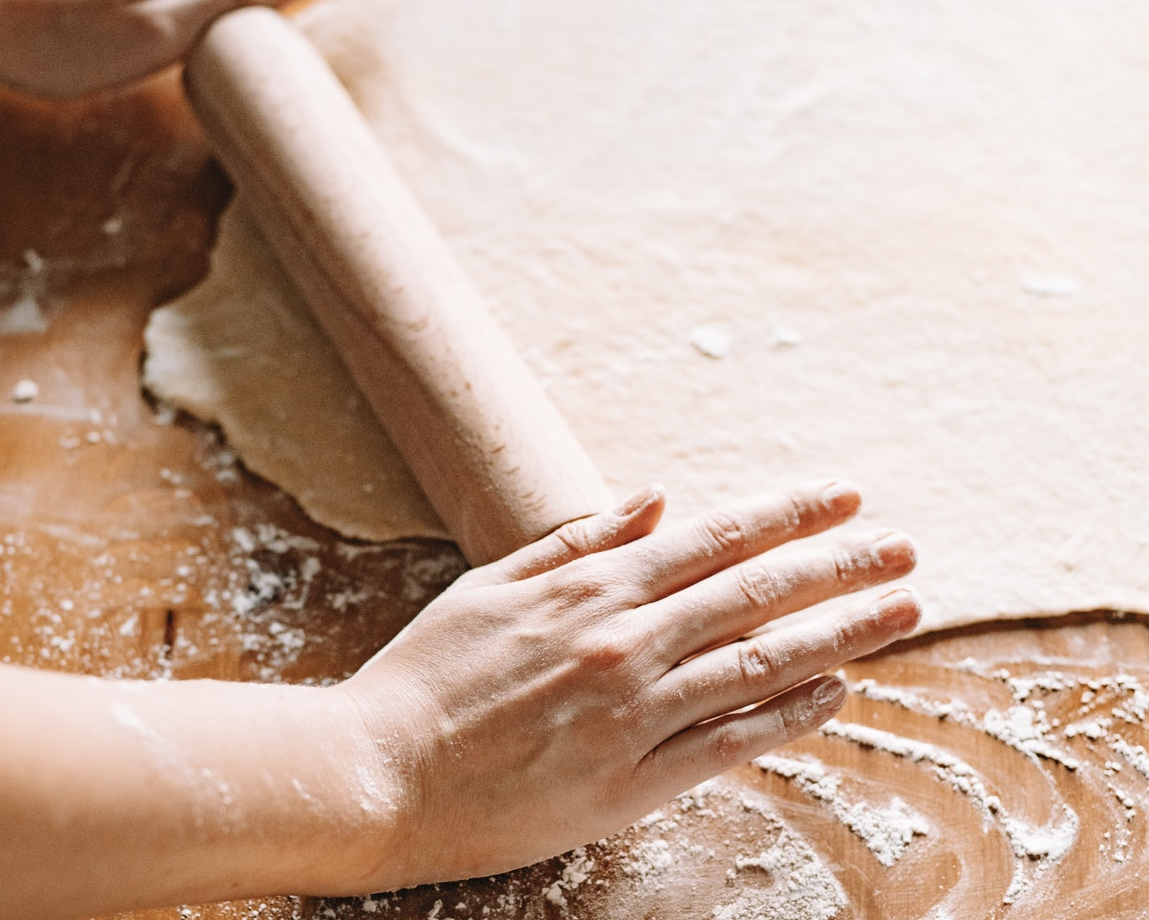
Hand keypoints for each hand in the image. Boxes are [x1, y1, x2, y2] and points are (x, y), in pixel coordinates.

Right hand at [339, 480, 918, 888]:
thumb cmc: (428, 673)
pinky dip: (788, 715)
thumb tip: (652, 499)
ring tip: (903, 610)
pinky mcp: (631, 783)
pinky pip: (728, 743)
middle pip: (756, 594)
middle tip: (905, 547)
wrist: (377, 773)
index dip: (786, 515)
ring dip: (840, 634)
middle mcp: (625, 643)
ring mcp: (634, 714)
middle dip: (838, 565)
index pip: (714, 540)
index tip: (843, 498)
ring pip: (760, 663)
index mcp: (590, 590)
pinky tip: (835, 693)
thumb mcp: (490, 584)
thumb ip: (577, 541)